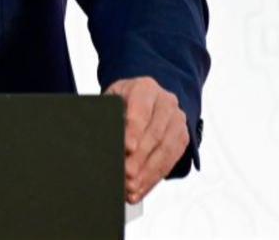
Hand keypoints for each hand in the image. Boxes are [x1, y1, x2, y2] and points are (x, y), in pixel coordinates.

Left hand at [104, 76, 189, 203]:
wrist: (147, 98)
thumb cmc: (122, 101)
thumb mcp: (112, 100)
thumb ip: (106, 115)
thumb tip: (96, 137)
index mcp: (144, 88)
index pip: (140, 109)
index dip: (134, 130)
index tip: (127, 148)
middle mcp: (165, 102)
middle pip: (155, 133)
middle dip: (140, 158)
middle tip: (126, 175)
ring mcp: (177, 120)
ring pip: (165, 150)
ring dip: (148, 173)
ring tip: (131, 188)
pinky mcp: (182, 138)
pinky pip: (171, 161)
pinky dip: (154, 178)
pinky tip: (140, 190)